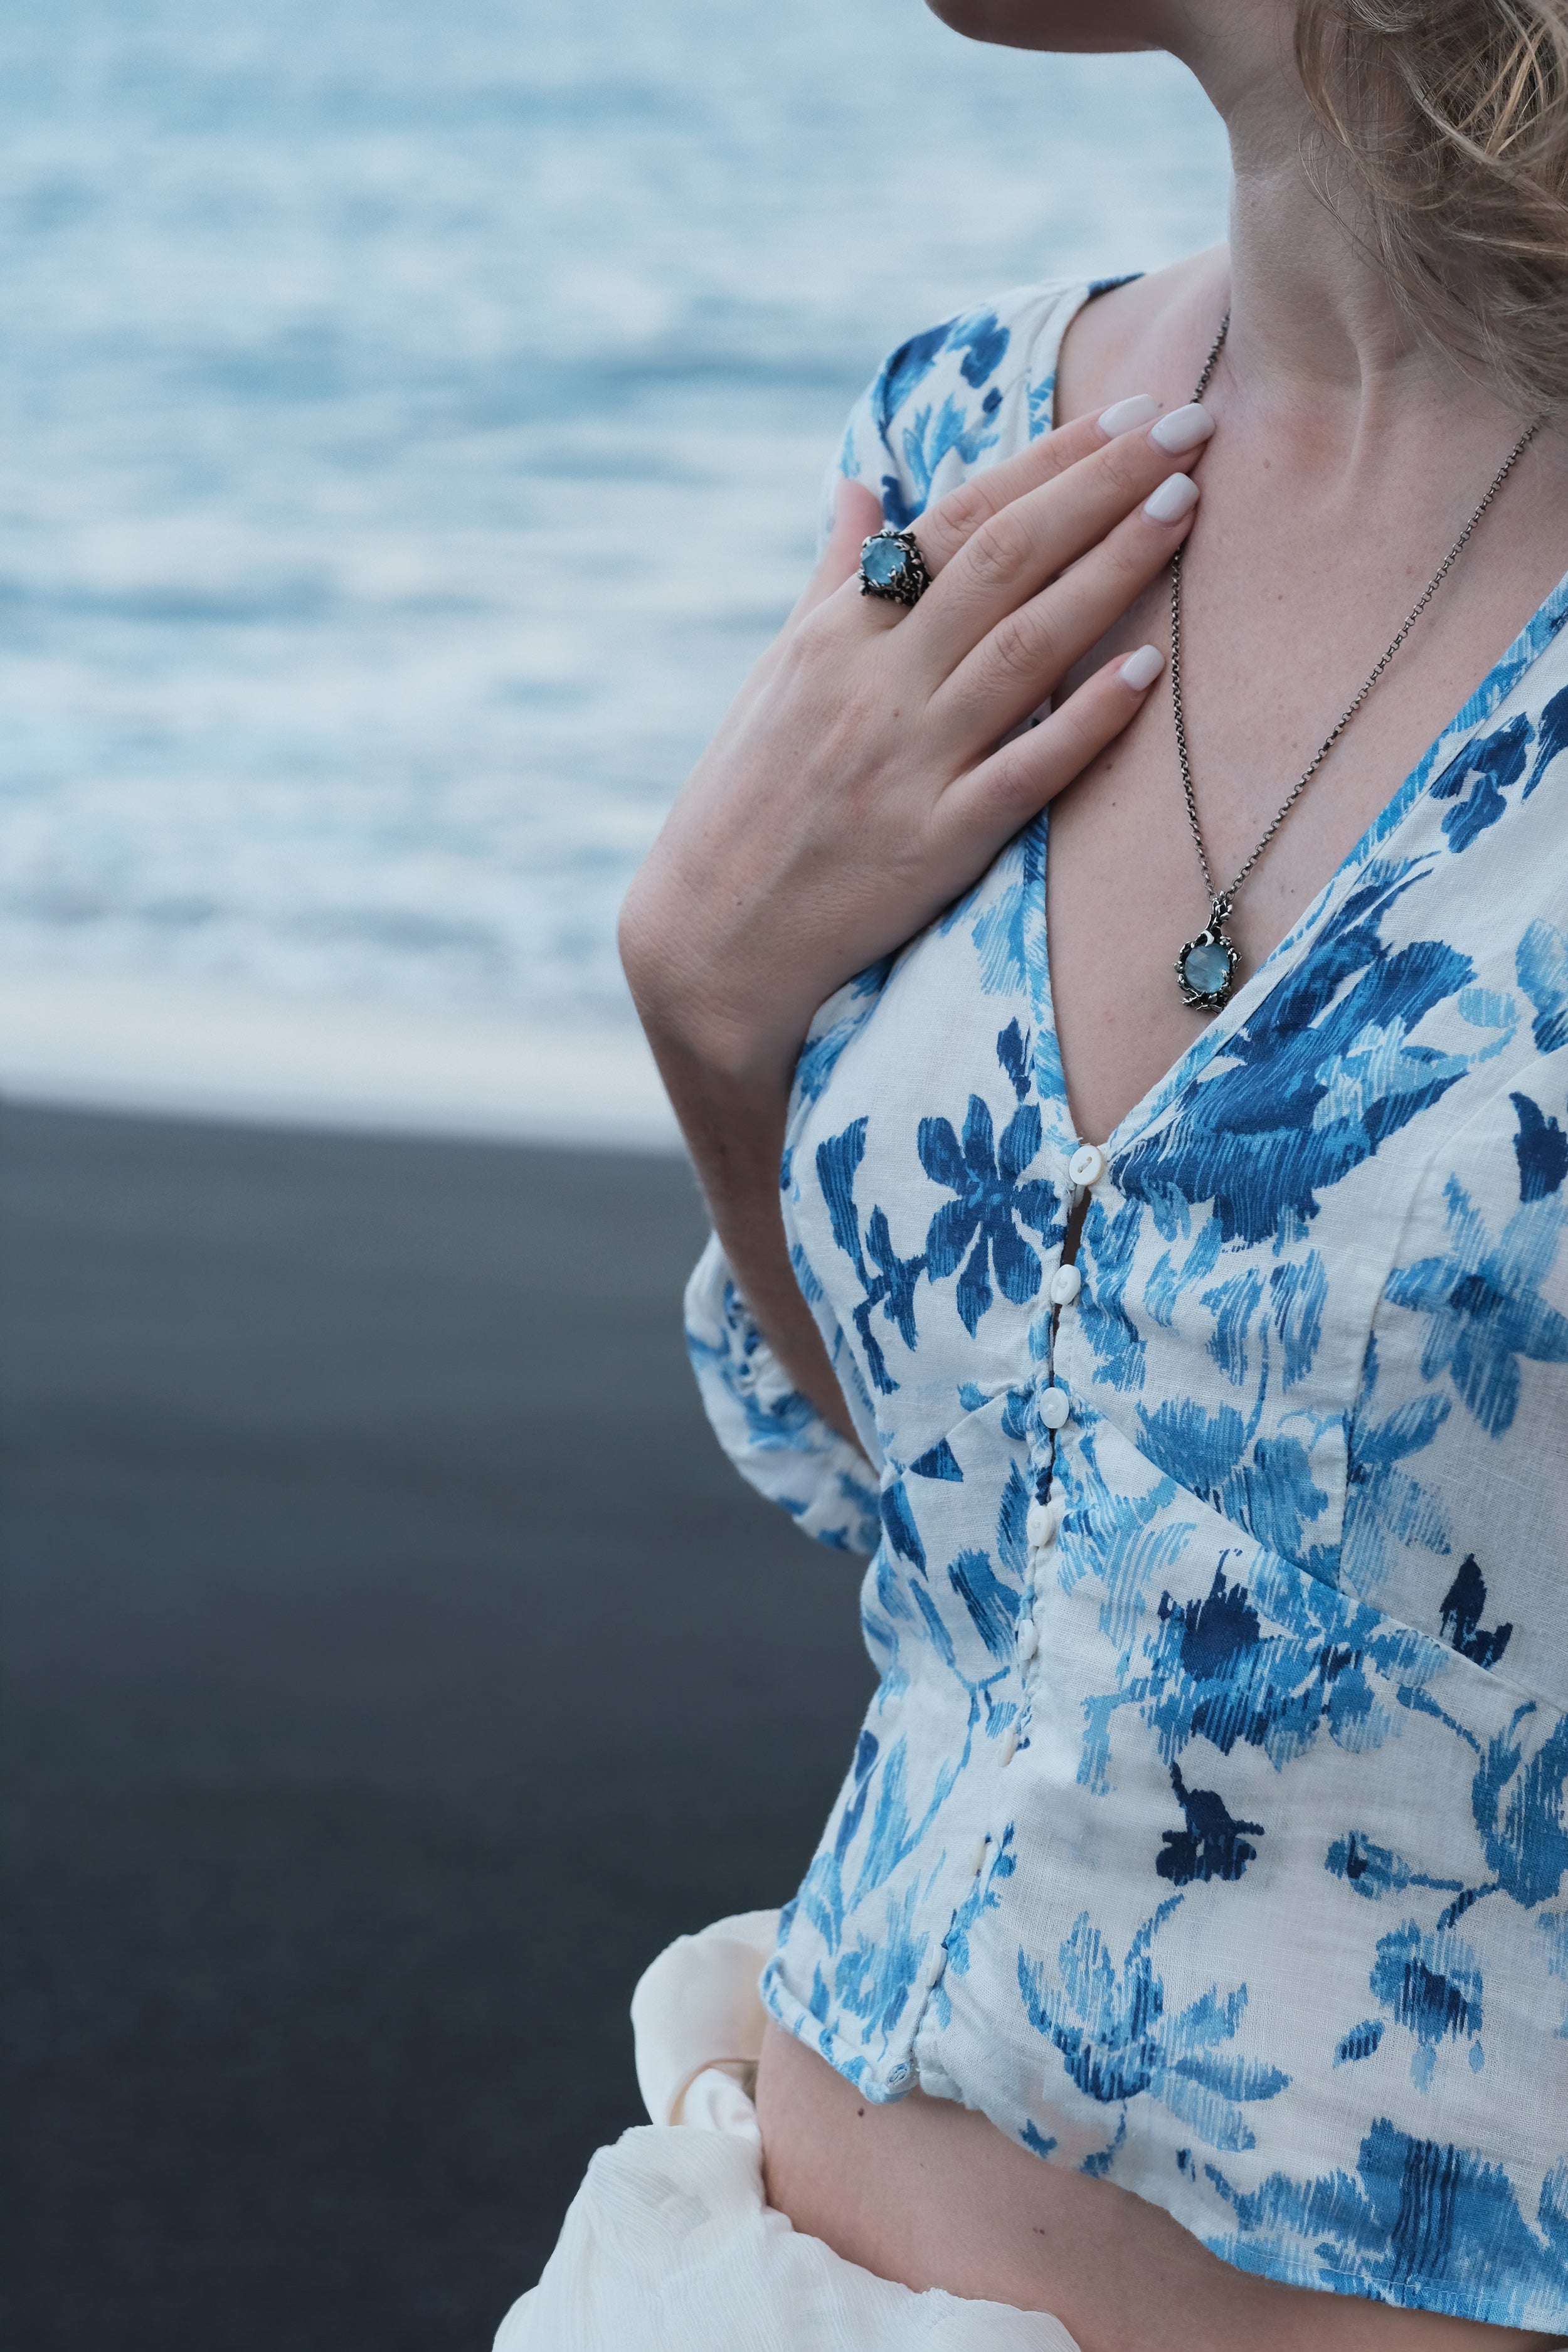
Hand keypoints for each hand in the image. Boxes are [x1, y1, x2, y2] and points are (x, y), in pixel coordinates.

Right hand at [620, 392, 1214, 1097]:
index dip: (1048, 461)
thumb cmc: (745, 803)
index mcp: (835, 634)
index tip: (1126, 414)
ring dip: (1111, 570)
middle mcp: (873, 684)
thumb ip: (832, 578)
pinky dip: (1086, 719)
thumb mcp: (776, 677)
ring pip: (1024, 647)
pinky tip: (1148, 669)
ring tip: (1185, 507)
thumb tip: (861, 485)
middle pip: (1004, 560)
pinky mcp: (935, 844)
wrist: (709, 940)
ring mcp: (906, 763)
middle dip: (1101, 486)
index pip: (956, 520)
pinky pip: (1025, 770)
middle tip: (1187, 427)